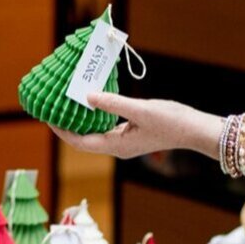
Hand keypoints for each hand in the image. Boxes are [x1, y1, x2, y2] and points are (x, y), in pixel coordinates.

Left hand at [49, 93, 220, 159]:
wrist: (196, 130)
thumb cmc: (171, 121)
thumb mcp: (141, 109)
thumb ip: (113, 103)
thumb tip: (88, 96)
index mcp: (117, 145)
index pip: (80, 142)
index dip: (62, 132)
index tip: (48, 118)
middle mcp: (118, 147)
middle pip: (84, 139)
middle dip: (67, 126)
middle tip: (54, 109)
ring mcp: (125, 142)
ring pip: (94, 133)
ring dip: (81, 121)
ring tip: (68, 105)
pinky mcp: (132, 134)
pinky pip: (106, 127)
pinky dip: (96, 117)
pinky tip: (93, 103)